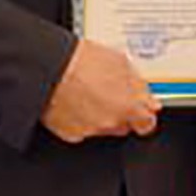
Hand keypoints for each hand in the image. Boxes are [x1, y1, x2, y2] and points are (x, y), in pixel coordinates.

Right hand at [40, 40, 159, 142]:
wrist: (48, 67)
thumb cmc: (80, 61)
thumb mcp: (120, 61)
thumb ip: (138, 84)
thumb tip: (145, 93)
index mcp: (128, 106)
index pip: (147, 122)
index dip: (144, 114)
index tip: (142, 109)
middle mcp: (111, 123)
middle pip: (124, 125)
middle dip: (121, 112)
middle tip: (110, 94)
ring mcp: (90, 130)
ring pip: (103, 127)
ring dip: (101, 115)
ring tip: (88, 93)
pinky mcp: (70, 133)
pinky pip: (82, 128)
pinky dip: (81, 118)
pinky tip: (75, 101)